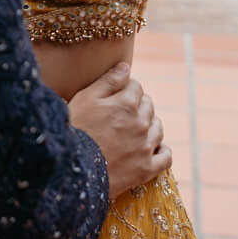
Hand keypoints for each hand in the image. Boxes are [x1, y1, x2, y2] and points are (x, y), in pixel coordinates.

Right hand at [67, 61, 170, 192]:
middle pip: (148, 105)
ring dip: (149, 125)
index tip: (115, 96)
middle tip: (119, 114)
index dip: (125, 89)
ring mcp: (146, 147)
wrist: (72, 171)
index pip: (136, 87)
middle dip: (137, 105)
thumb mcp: (85, 99)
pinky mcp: (146, 169)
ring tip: (133, 130)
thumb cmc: (75, 130)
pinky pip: (166, 156)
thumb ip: (108, 81)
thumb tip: (126, 67)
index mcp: (126, 104)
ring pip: (158, 128)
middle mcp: (141, 123)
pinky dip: (162, 150)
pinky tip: (152, 148)